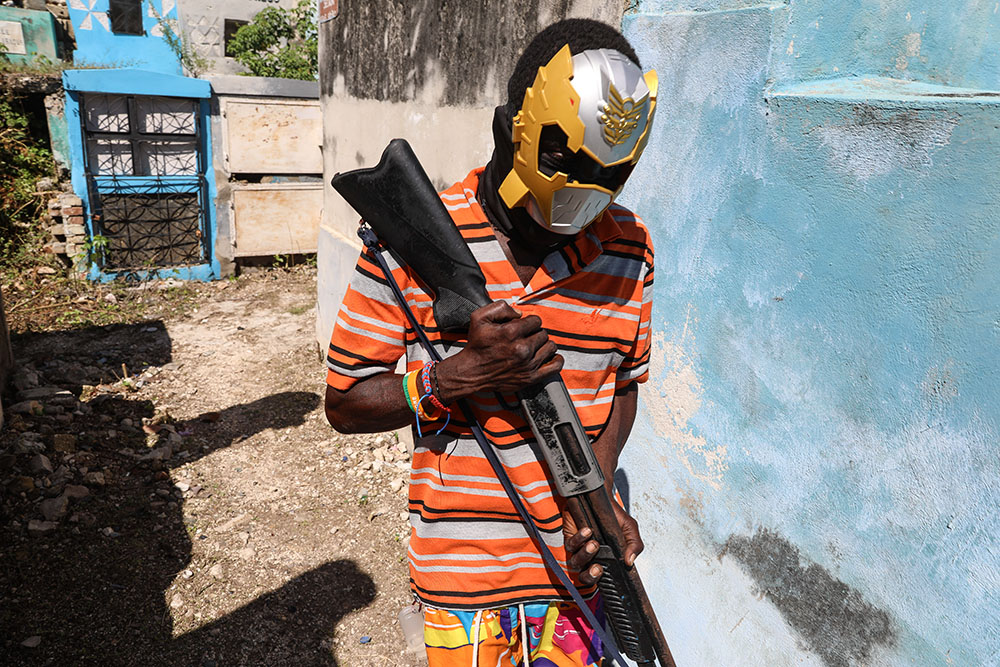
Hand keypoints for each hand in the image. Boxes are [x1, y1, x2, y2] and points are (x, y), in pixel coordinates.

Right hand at [435, 301, 562, 401]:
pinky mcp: (531, 377)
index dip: (529, 322)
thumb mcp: (479, 318)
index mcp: (511, 332)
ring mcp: (528, 364)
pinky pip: (555, 366)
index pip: (536, 321)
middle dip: (535, 333)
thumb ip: (500, 307)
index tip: (522, 327)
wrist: (471, 372)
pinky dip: (556, 360)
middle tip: (525, 338)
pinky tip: (548, 356)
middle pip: (543, 333)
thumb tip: (520, 314)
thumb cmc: (476, 345)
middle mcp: (522, 348)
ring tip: (533, 346)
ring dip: (543, 345)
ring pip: (550, 347)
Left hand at [563, 500, 643, 585]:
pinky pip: (570, 545)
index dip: (602, 582)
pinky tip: (587, 530)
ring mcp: (579, 549)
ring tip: (595, 544)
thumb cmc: (614, 517)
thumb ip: (634, 545)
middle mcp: (590, 558)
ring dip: (585, 555)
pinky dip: (578, 539)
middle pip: (585, 578)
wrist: (602, 498)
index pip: (601, 579)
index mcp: (605, 560)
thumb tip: (630, 561)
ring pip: (576, 562)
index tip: (608, 576)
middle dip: (590, 576)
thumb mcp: (629, 529)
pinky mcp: (569, 537)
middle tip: (598, 568)